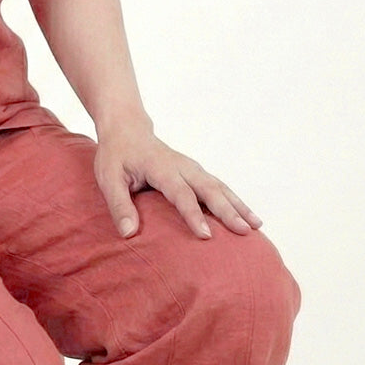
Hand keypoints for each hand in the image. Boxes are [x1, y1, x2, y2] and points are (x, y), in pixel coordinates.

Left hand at [93, 120, 263, 239]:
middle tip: (245, 231)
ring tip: (256, 225)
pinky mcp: (195, 172)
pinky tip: (249, 216)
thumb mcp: (108, 177)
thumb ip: (118, 204)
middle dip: (228, 210)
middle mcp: (181, 166)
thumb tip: (128, 233)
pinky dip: (235, 201)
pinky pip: (219, 186)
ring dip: (238, 205)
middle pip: (208, 188)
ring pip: (219, 186)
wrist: (127, 129)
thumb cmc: (116, 155)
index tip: (206, 235)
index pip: (179, 192)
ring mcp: (191, 168)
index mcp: (160, 167)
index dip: (193, 214)